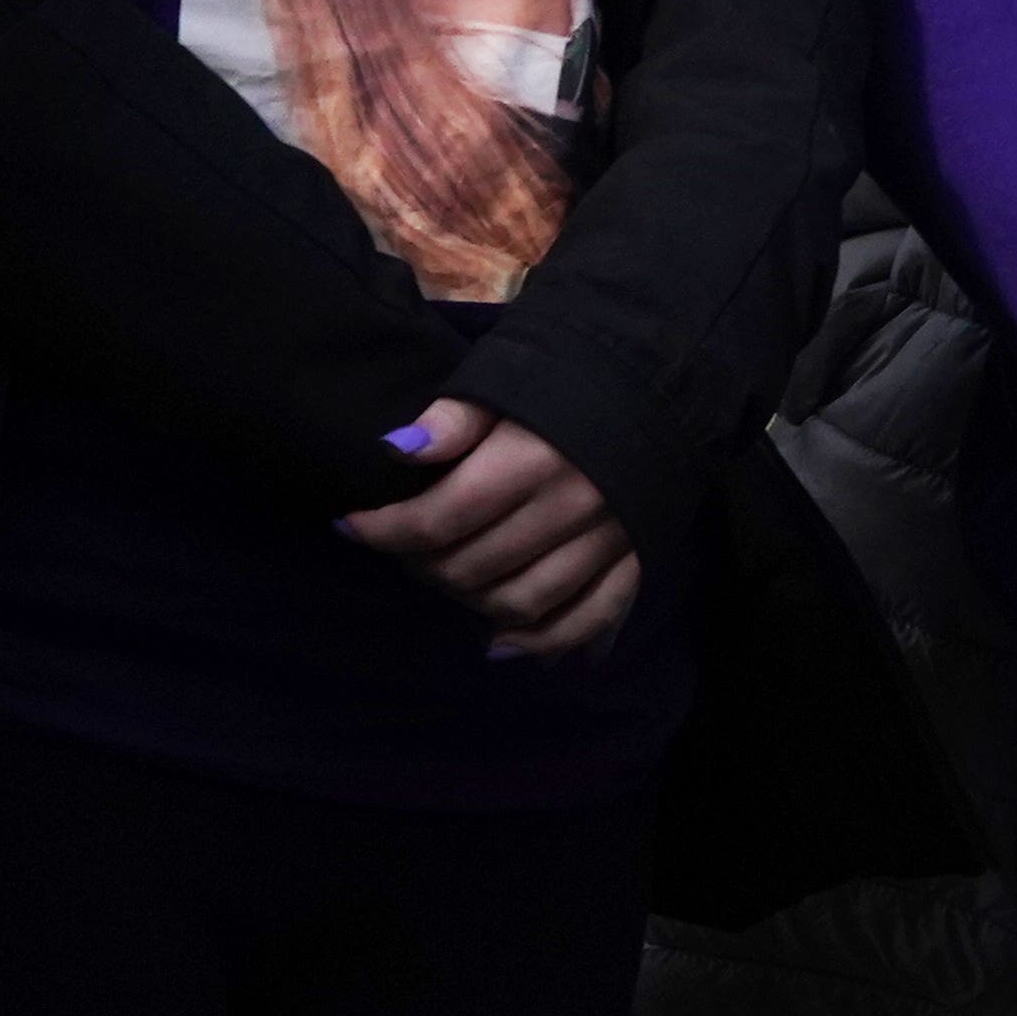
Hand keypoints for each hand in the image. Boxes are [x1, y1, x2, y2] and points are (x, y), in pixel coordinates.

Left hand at [345, 399, 642, 658]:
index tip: (349, 525)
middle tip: (405, 545)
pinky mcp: (638, 556)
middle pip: (473, 567)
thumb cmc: (573, 370)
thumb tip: (396, 451)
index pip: (439, 519)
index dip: (383, 530)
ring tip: (448, 578)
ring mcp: (610, 538)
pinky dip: (545, 640)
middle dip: (422, 563)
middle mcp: (573, 506)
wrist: (667, 372)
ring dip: (471, 602)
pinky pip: (591, 617)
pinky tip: (503, 645)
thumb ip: (455, 415)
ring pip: (523, 601)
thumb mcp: (509, 372)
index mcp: (533, 458)